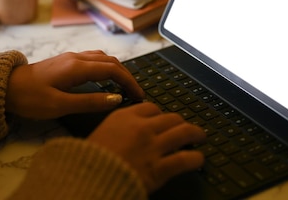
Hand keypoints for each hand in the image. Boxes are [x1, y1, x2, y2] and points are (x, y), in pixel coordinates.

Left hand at [6, 50, 144, 118]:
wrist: (5, 87)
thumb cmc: (29, 98)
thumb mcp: (60, 105)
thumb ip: (89, 102)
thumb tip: (116, 99)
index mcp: (77, 67)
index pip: (113, 70)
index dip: (130, 82)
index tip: (139, 95)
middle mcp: (76, 58)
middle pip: (111, 61)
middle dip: (127, 75)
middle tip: (136, 93)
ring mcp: (70, 58)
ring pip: (102, 58)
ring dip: (117, 70)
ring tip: (124, 86)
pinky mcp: (64, 62)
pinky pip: (93, 60)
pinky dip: (106, 68)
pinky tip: (105, 79)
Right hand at [88, 102, 205, 192]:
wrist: (86, 180)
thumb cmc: (87, 162)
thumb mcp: (98, 135)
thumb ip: (116, 130)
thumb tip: (124, 134)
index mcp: (124, 117)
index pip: (151, 108)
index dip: (160, 114)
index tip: (163, 119)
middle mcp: (141, 128)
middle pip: (171, 118)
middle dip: (180, 122)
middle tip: (184, 128)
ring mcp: (153, 147)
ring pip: (184, 132)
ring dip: (196, 134)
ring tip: (200, 136)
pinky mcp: (159, 168)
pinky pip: (185, 159)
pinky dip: (196, 158)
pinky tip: (198, 159)